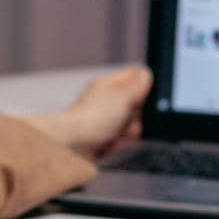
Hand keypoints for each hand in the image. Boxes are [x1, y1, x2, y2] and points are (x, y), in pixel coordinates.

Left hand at [27, 66, 151, 159]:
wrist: (71, 145)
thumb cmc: (92, 117)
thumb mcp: (122, 95)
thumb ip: (138, 84)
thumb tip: (147, 74)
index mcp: (109, 84)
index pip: (135, 78)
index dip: (143, 89)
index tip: (140, 99)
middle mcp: (107, 101)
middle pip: (137, 107)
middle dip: (135, 118)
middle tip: (124, 119)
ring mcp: (105, 121)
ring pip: (132, 126)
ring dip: (127, 134)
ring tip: (114, 135)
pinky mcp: (103, 139)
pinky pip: (122, 142)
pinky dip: (118, 145)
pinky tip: (109, 145)